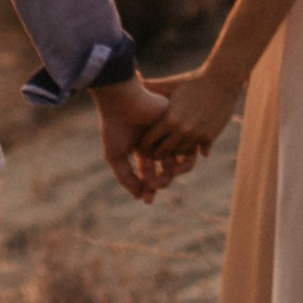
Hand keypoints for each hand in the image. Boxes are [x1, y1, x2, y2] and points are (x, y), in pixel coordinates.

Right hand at [96, 74, 180, 206]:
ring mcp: (167, 135)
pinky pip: (186, 149)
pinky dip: (182, 161)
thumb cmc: (116, 127)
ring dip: (170, 174)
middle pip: (163, 169)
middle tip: (155, 188)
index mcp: (140, 147)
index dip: (147, 187)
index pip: (148, 172)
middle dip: (159, 182)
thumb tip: (138, 196)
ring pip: (175, 161)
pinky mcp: (178, 127)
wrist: (123, 102)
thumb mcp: (115, 156)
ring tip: (162, 180)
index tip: (146, 200)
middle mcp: (155, 142)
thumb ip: (126, 177)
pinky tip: (173, 168)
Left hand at [136, 67, 236, 163]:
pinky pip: (195, 151)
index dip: (143, 144)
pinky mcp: (209, 137)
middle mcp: (182, 131)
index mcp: (169, 119)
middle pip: (162, 152)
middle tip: (151, 151)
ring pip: (178, 154)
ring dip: (173, 152)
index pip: (148, 142)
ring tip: (166, 149)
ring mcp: (196, 136)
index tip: (141, 143)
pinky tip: (184, 144)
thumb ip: (150, 85)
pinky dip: (189, 150)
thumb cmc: (192, 81)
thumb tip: (134, 77)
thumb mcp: (169, 84)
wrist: (222, 80)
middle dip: (155, 153)